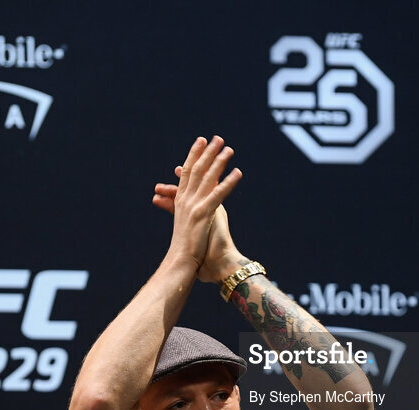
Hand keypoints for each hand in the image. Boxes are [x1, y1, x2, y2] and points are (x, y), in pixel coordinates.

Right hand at [161, 136, 242, 271]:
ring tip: (230, 150)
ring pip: (208, 178)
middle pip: (197, 170)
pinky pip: (218, 194)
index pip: (187, 173)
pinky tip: (238, 173)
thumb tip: (191, 213)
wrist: (180, 263)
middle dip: (207, 153)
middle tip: (217, 138)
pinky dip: (228, 182)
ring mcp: (194, 206)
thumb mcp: (185, 227)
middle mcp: (186, 200)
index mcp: (181, 202)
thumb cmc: (183, 250)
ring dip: (219, 162)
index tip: (201, 141)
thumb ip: (187, 215)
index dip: (194, 155)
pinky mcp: (204, 214)